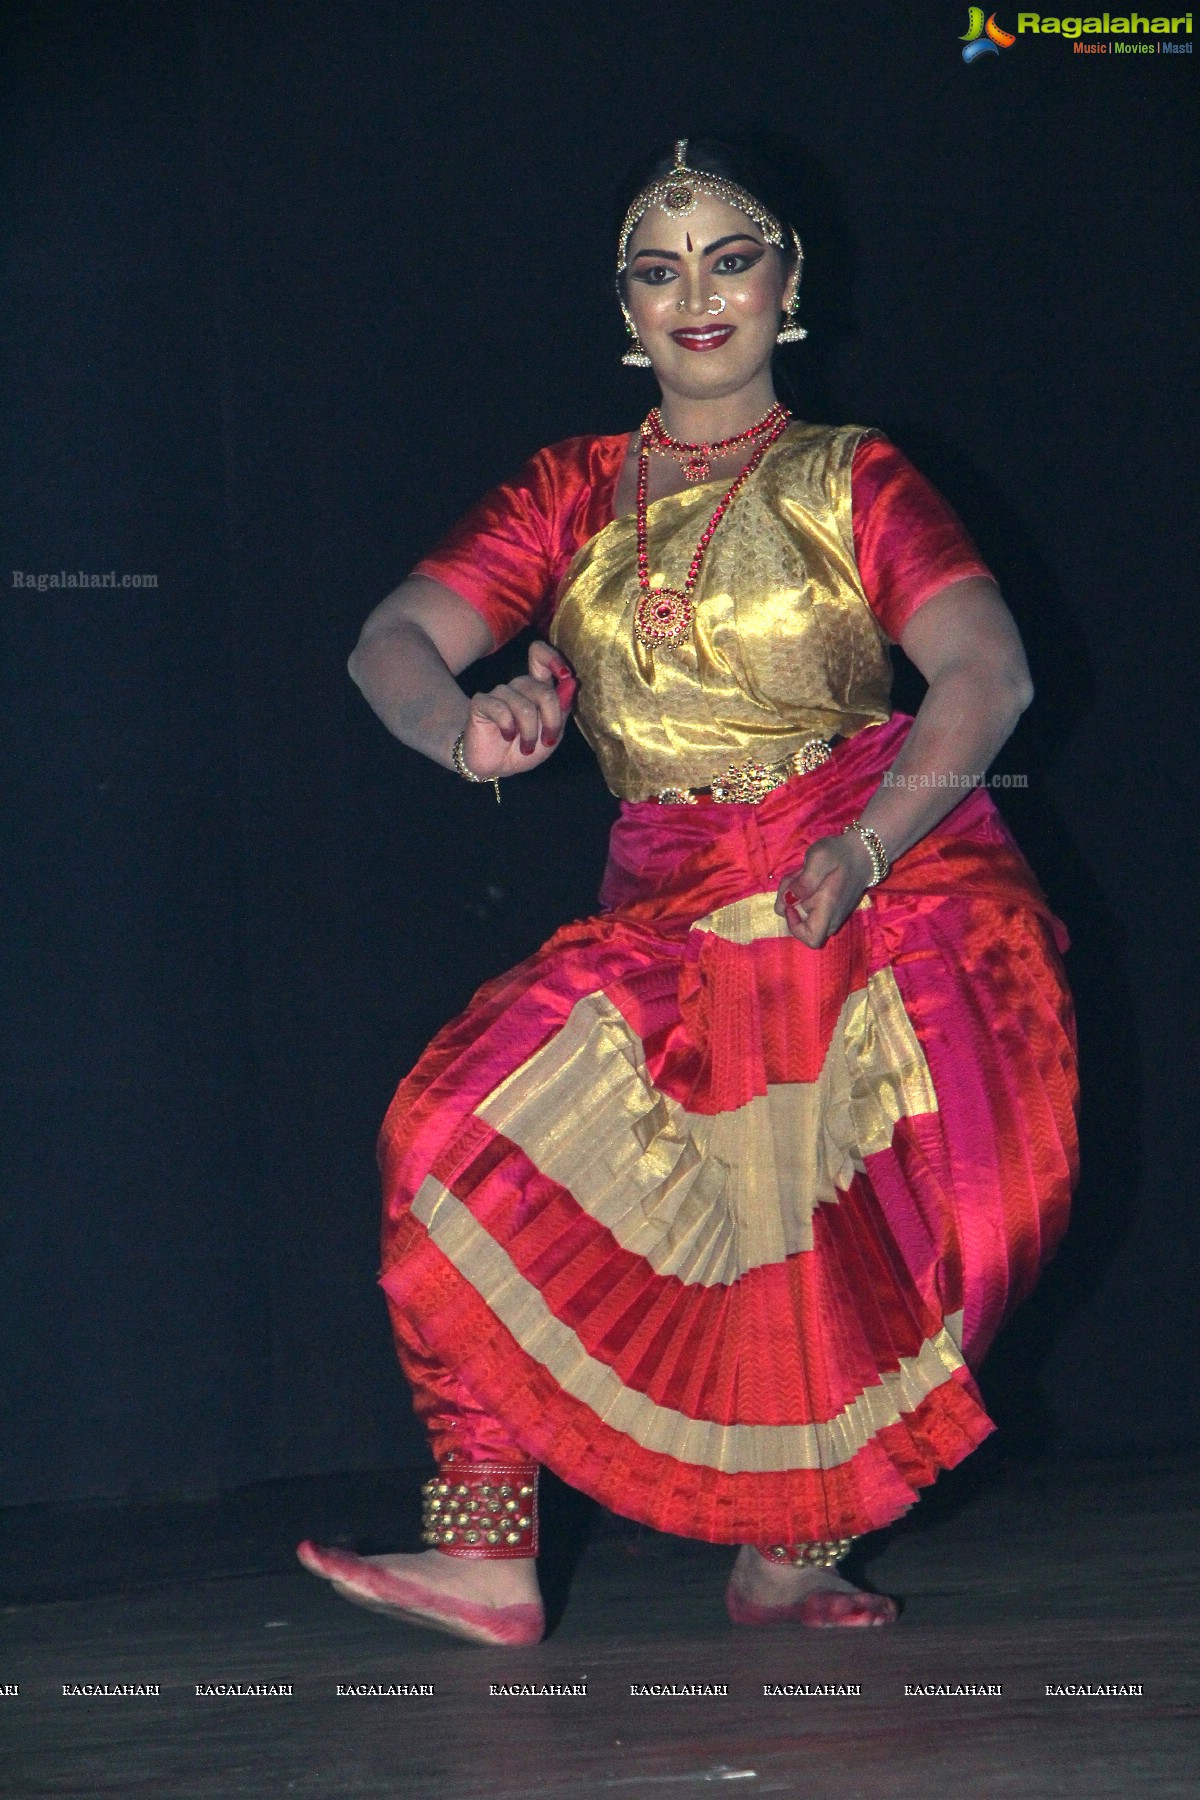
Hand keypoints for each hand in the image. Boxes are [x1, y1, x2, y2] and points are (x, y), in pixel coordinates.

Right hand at [459, 641, 576, 779]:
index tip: (566, 676)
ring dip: (529, 731)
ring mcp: (499, 693)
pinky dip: (508, 727)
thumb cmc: (526, 747)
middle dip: (550, 720)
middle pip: (542, 689)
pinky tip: (506, 736)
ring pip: (523, 704)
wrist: (497, 766)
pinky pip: (500, 709)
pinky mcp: (481, 703)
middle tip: (547, 741)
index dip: (553, 658)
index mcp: (537, 688)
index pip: (540, 655)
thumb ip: (562, 709)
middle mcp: (519, 686)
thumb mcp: (552, 734)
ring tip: (526, 747)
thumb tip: (571, 682)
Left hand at [773, 830, 874, 948]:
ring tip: (801, 873)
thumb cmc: (840, 855)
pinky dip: (800, 892)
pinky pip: (806, 906)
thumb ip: (803, 881)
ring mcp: (830, 914)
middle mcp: (831, 917)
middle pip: (800, 924)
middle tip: (795, 878)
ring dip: (792, 894)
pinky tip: (804, 876)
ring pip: (800, 913)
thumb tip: (788, 901)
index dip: (795, 927)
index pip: (811, 939)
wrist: (862, 854)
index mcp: (829, 908)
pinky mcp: (827, 907)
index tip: (792, 906)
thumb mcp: (818, 858)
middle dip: (788, 901)